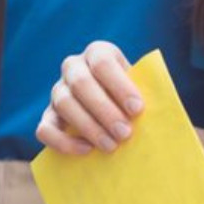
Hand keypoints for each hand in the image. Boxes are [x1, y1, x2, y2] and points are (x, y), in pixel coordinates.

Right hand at [35, 40, 145, 154]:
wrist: (115, 109)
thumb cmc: (133, 97)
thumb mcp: (141, 88)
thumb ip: (147, 95)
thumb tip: (159, 113)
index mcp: (98, 52)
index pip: (103, 63)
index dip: (119, 86)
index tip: (137, 109)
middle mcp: (73, 67)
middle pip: (81, 83)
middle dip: (104, 110)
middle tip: (125, 134)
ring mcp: (57, 91)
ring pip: (64, 104)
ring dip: (89, 127)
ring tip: (112, 146)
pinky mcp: (48, 116)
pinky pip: (45, 128)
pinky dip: (63, 141)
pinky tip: (87, 150)